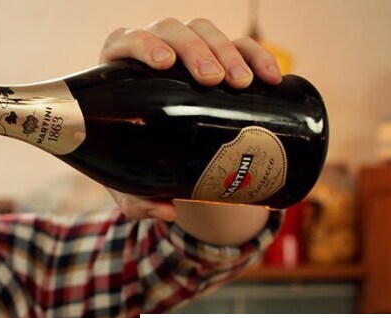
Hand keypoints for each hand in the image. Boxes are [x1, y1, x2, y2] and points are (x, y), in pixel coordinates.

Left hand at [99, 18, 282, 221]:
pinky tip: (272, 77)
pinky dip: (258, 55)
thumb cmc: (132, 165)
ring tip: (240, 83)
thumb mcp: (129, 185)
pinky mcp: (220, 59)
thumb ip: (138, 202)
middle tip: (212, 80)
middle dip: (195, 49)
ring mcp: (188, 52)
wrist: (163, 160)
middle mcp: (153, 52)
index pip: (126, 42)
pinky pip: (242, 45)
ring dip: (227, 50)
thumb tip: (167, 212)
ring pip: (206, 31)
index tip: (164, 63)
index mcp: (119, 72)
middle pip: (172, 31)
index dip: (144, 43)